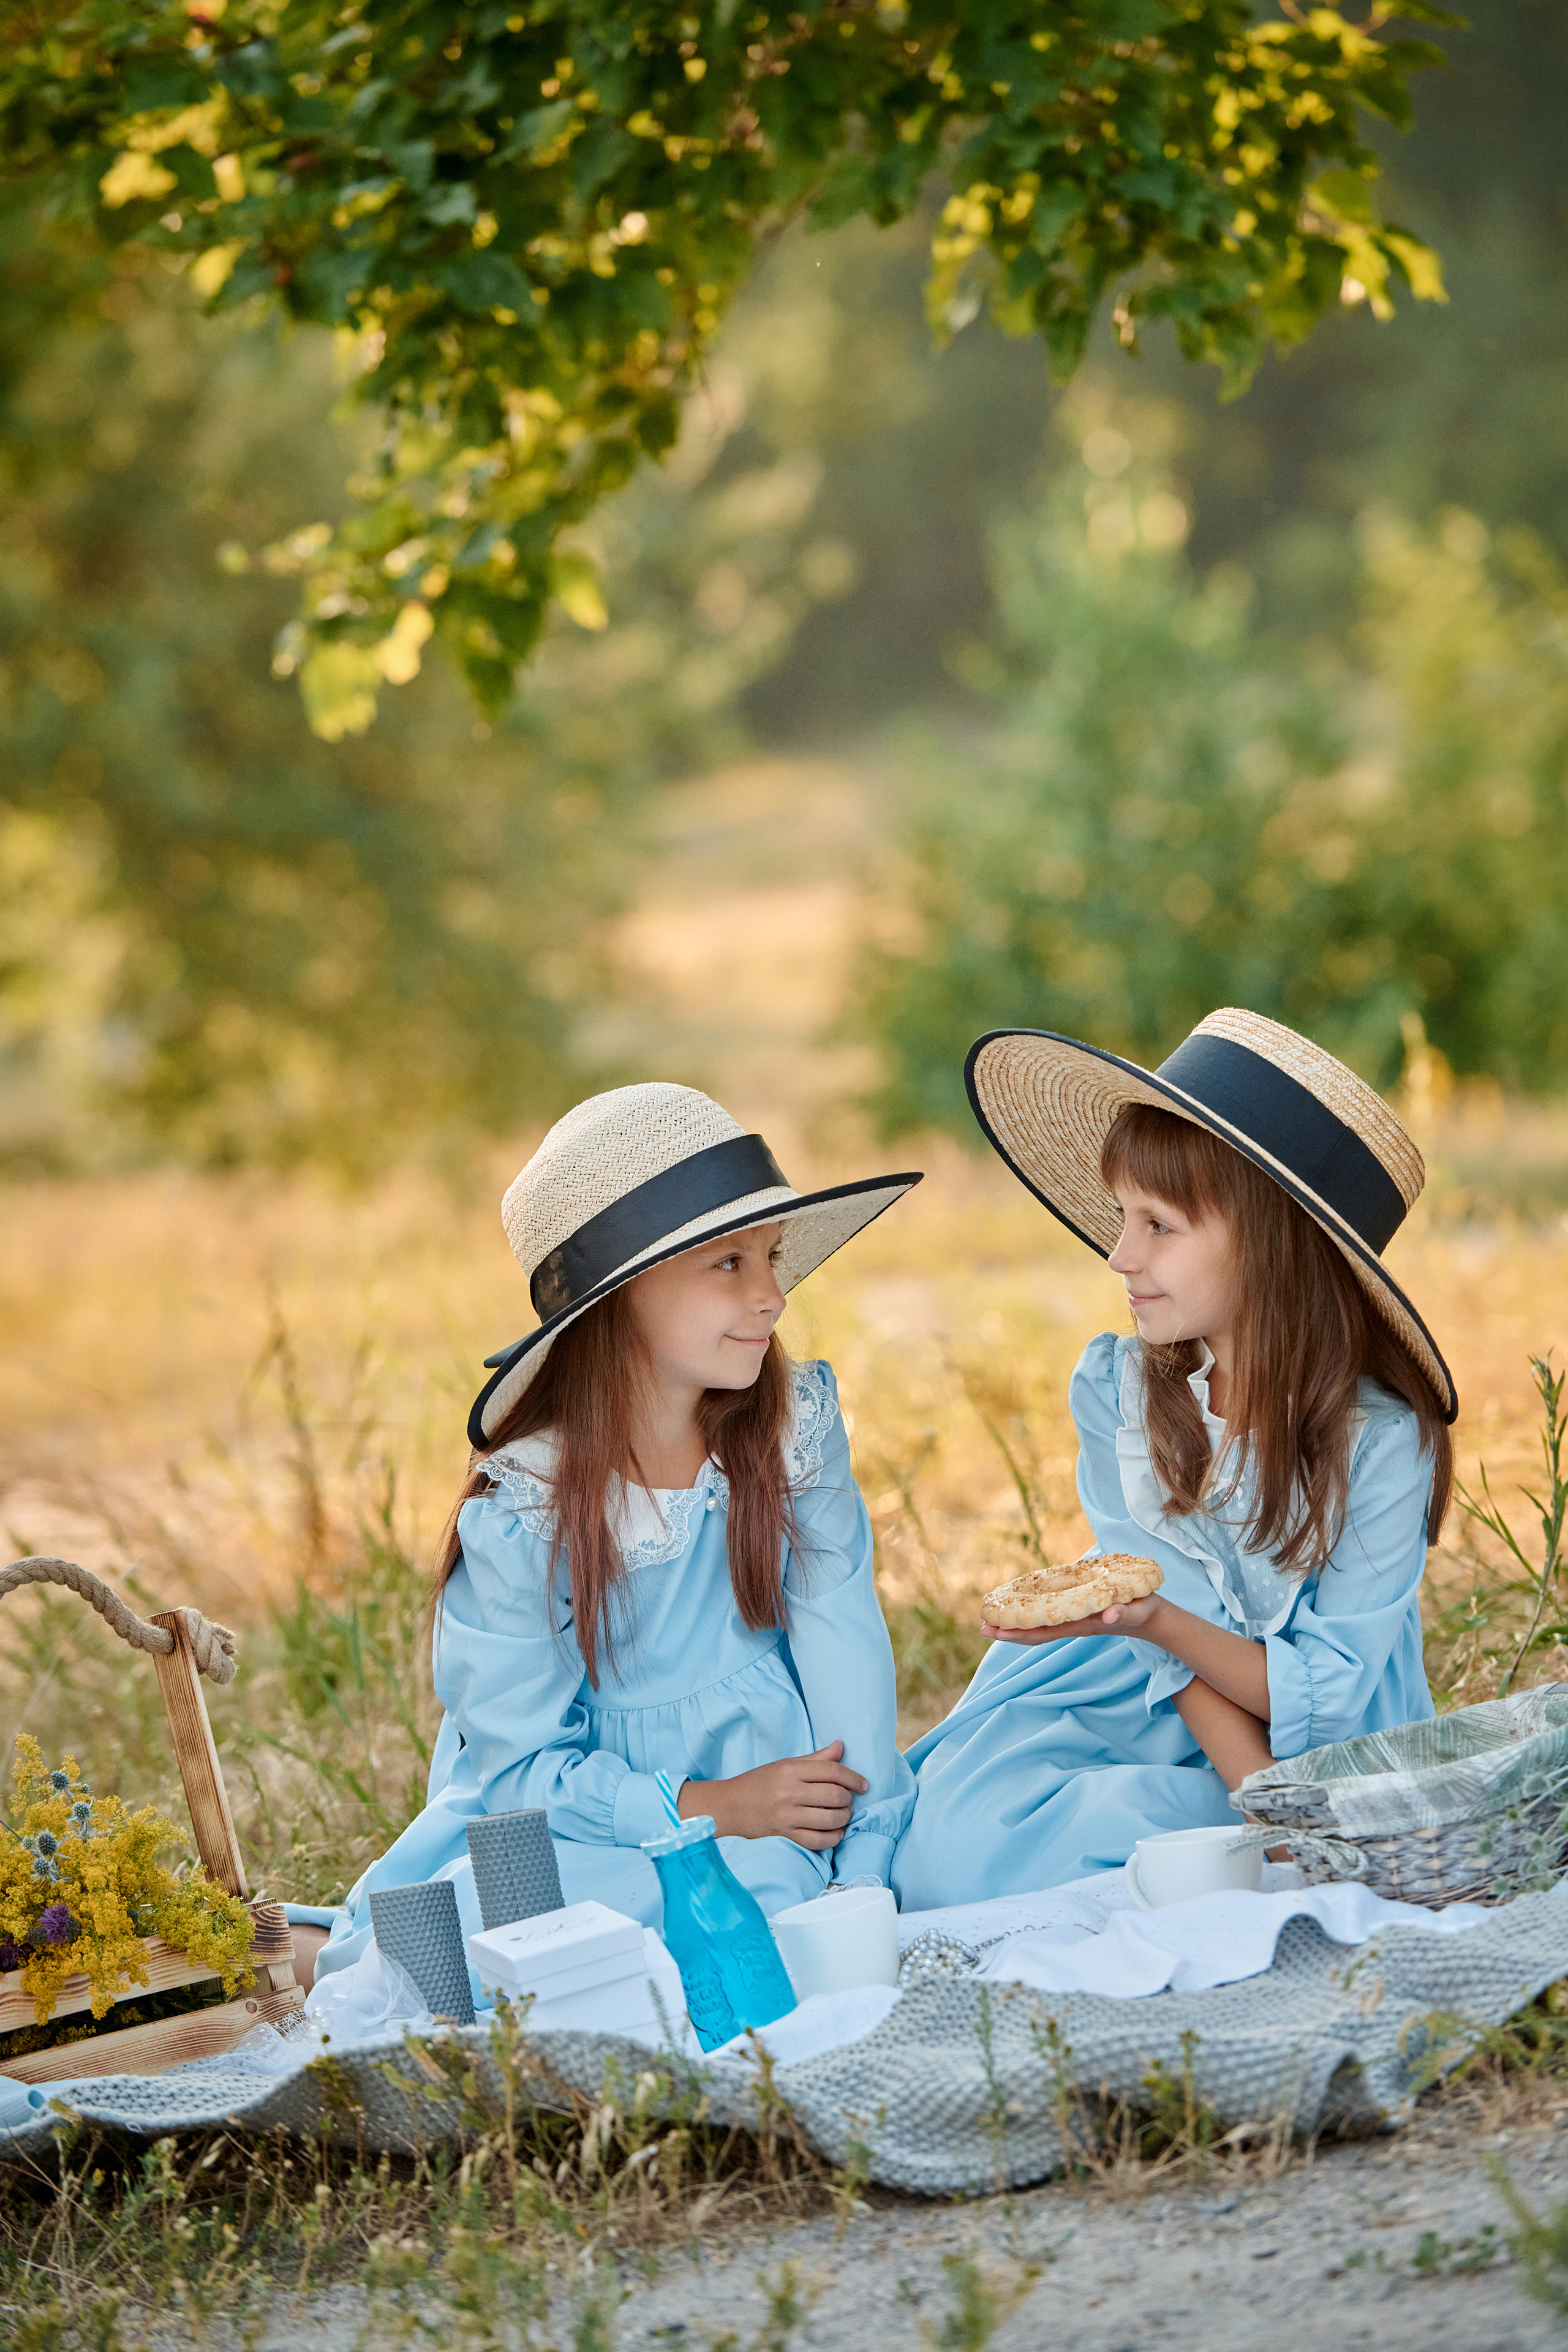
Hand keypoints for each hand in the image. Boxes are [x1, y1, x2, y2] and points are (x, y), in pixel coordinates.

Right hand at [678, 1741, 869, 1850]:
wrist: (729, 1806)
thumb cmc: (758, 1782)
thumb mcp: (784, 1765)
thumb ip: (815, 1759)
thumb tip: (841, 1747)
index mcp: (789, 1770)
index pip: (831, 1771)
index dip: (853, 1777)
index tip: (863, 1784)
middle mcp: (789, 1792)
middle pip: (833, 1795)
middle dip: (848, 1798)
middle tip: (849, 1799)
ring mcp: (786, 1816)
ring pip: (828, 1819)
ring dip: (844, 1818)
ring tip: (844, 1814)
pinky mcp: (784, 1835)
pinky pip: (816, 1841)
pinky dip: (832, 1838)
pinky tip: (837, 1833)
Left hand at [983, 1594, 1165, 1646]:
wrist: (1155, 1619)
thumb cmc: (1145, 1611)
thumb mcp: (1136, 1610)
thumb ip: (1123, 1612)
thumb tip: (1107, 1614)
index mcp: (1083, 1623)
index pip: (1043, 1631)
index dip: (1017, 1632)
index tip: (993, 1631)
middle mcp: (1074, 1624)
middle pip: (1036, 1632)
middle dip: (1009, 1631)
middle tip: (981, 1627)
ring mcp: (1076, 1621)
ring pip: (1040, 1626)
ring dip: (1017, 1624)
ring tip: (993, 1620)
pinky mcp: (1080, 1614)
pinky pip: (1050, 1617)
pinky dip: (1032, 1614)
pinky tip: (1022, 1608)